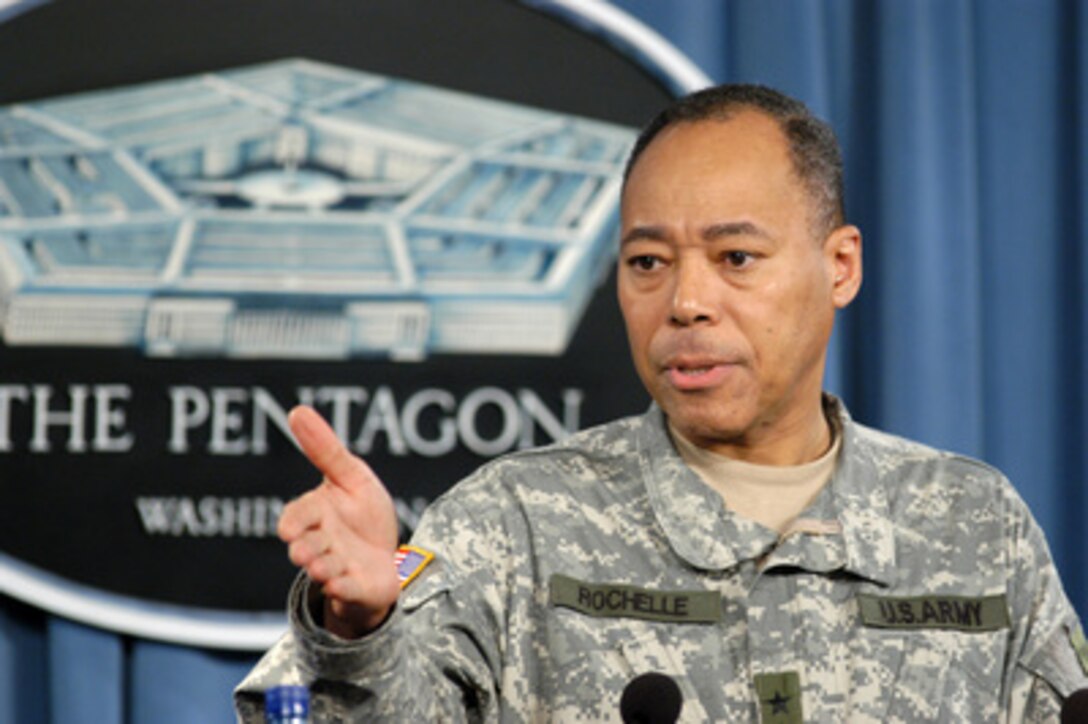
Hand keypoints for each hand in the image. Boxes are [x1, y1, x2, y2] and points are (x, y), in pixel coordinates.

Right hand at [277, 405, 399, 638]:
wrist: (389, 558)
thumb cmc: (364, 516)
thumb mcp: (350, 477)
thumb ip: (325, 450)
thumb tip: (297, 411)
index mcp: (316, 515)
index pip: (296, 517)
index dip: (295, 522)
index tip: (291, 527)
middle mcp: (321, 544)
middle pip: (305, 547)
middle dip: (306, 549)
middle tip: (306, 550)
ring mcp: (337, 569)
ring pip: (323, 570)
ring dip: (323, 568)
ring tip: (325, 566)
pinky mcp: (356, 590)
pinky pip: (346, 592)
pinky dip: (343, 588)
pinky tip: (342, 583)